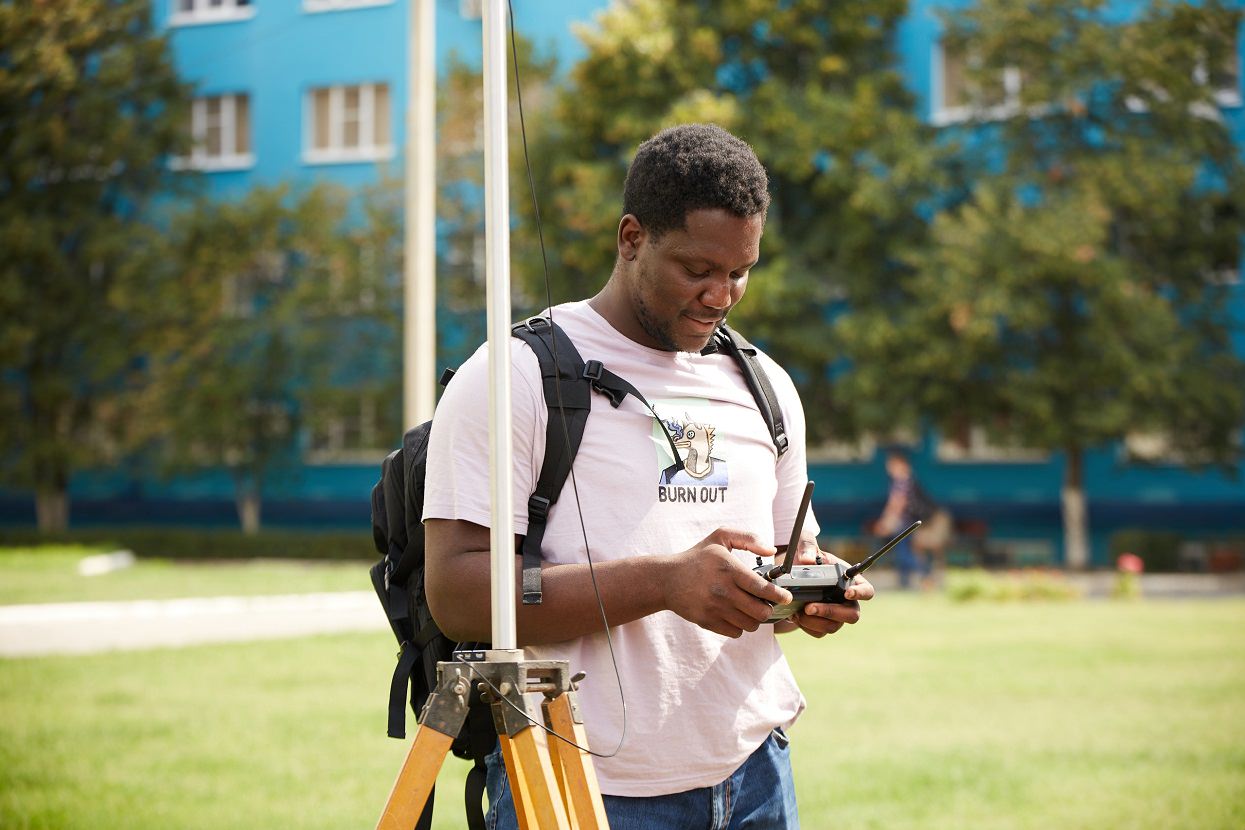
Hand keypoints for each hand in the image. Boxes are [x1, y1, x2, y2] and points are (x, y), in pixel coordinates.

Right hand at [661, 528, 791, 638]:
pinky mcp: (707, 622)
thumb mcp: (720, 537)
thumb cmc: (698, 557)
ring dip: (754, 619)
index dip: (779, 596)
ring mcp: (714, 608)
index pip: (763, 589)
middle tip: (766, 603)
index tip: (786, 597)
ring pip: (750, 625)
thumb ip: (748, 538)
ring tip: (750, 609)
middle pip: (760, 612)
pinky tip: (734, 614)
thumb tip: (770, 550)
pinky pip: (735, 632)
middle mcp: (723, 590)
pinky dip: (739, 626)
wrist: (667, 579)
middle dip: (768, 610)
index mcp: (729, 569)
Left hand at [781, 546, 874, 637]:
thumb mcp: (805, 544)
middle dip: (830, 612)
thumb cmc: (806, 557)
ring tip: (797, 612)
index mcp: (851, 581)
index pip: (867, 591)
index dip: (861, 594)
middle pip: (852, 615)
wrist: (791, 574)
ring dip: (814, 621)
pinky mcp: (823, 624)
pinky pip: (819, 632)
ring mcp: (836, 615)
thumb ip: (807, 546)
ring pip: (834, 626)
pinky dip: (806, 626)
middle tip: (809, 607)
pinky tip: (795, 616)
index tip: (847, 593)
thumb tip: (807, 559)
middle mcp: (847, 600)